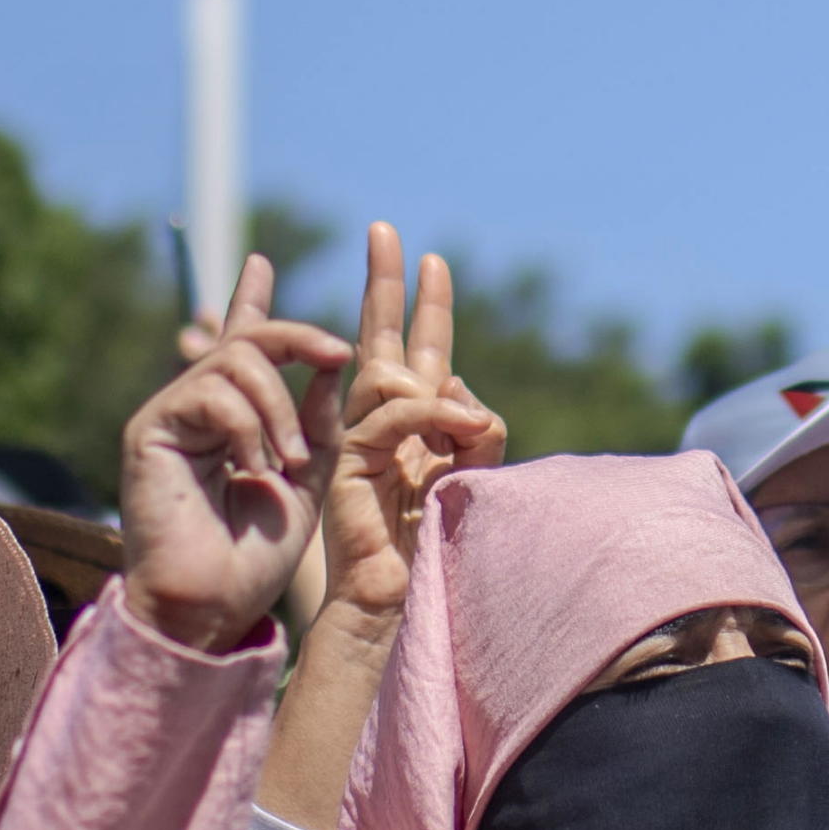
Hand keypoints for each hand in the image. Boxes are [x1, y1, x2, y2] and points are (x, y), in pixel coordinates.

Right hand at [115, 257, 348, 653]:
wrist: (212, 606)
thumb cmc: (257, 555)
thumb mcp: (309, 478)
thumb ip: (322, 420)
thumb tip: (335, 360)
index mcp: (235, 418)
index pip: (243, 344)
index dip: (251, 301)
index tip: (260, 262)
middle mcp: (198, 408)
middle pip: (250, 339)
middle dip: (300, 337)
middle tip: (339, 355)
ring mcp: (170, 416)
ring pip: (236, 361)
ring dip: (278, 405)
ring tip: (289, 460)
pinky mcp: (149, 430)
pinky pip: (211, 395)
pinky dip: (246, 426)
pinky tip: (254, 468)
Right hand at [317, 224, 505, 626]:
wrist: (400, 600)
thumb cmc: (439, 546)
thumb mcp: (476, 477)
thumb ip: (478, 430)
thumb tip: (460, 388)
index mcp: (413, 424)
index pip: (417, 350)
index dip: (425, 306)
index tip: (433, 260)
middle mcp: (381, 424)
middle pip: (380, 338)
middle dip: (384, 283)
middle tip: (383, 229)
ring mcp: (359, 441)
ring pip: (388, 375)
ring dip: (438, 394)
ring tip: (468, 431)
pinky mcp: (350, 464)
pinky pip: (390, 417)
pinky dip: (432, 417)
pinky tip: (459, 431)